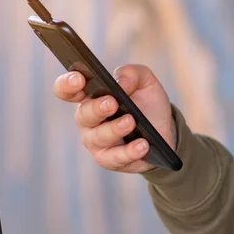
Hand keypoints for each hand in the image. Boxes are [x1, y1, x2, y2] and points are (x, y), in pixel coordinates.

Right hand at [53, 64, 175, 173]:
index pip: (67, 90)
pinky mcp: (110, 160)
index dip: (67, 84)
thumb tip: (120, 83)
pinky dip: (130, 152)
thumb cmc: (147, 103)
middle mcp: (89, 120)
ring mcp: (97, 142)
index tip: (79, 79)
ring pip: (98, 137)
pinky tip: (142, 145)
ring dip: (115, 129)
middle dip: (97, 108)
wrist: (165, 131)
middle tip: (112, 103)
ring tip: (131, 121)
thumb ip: (132, 74)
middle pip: (83, 115)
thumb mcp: (145, 82)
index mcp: (90, 97)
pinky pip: (116, 157)